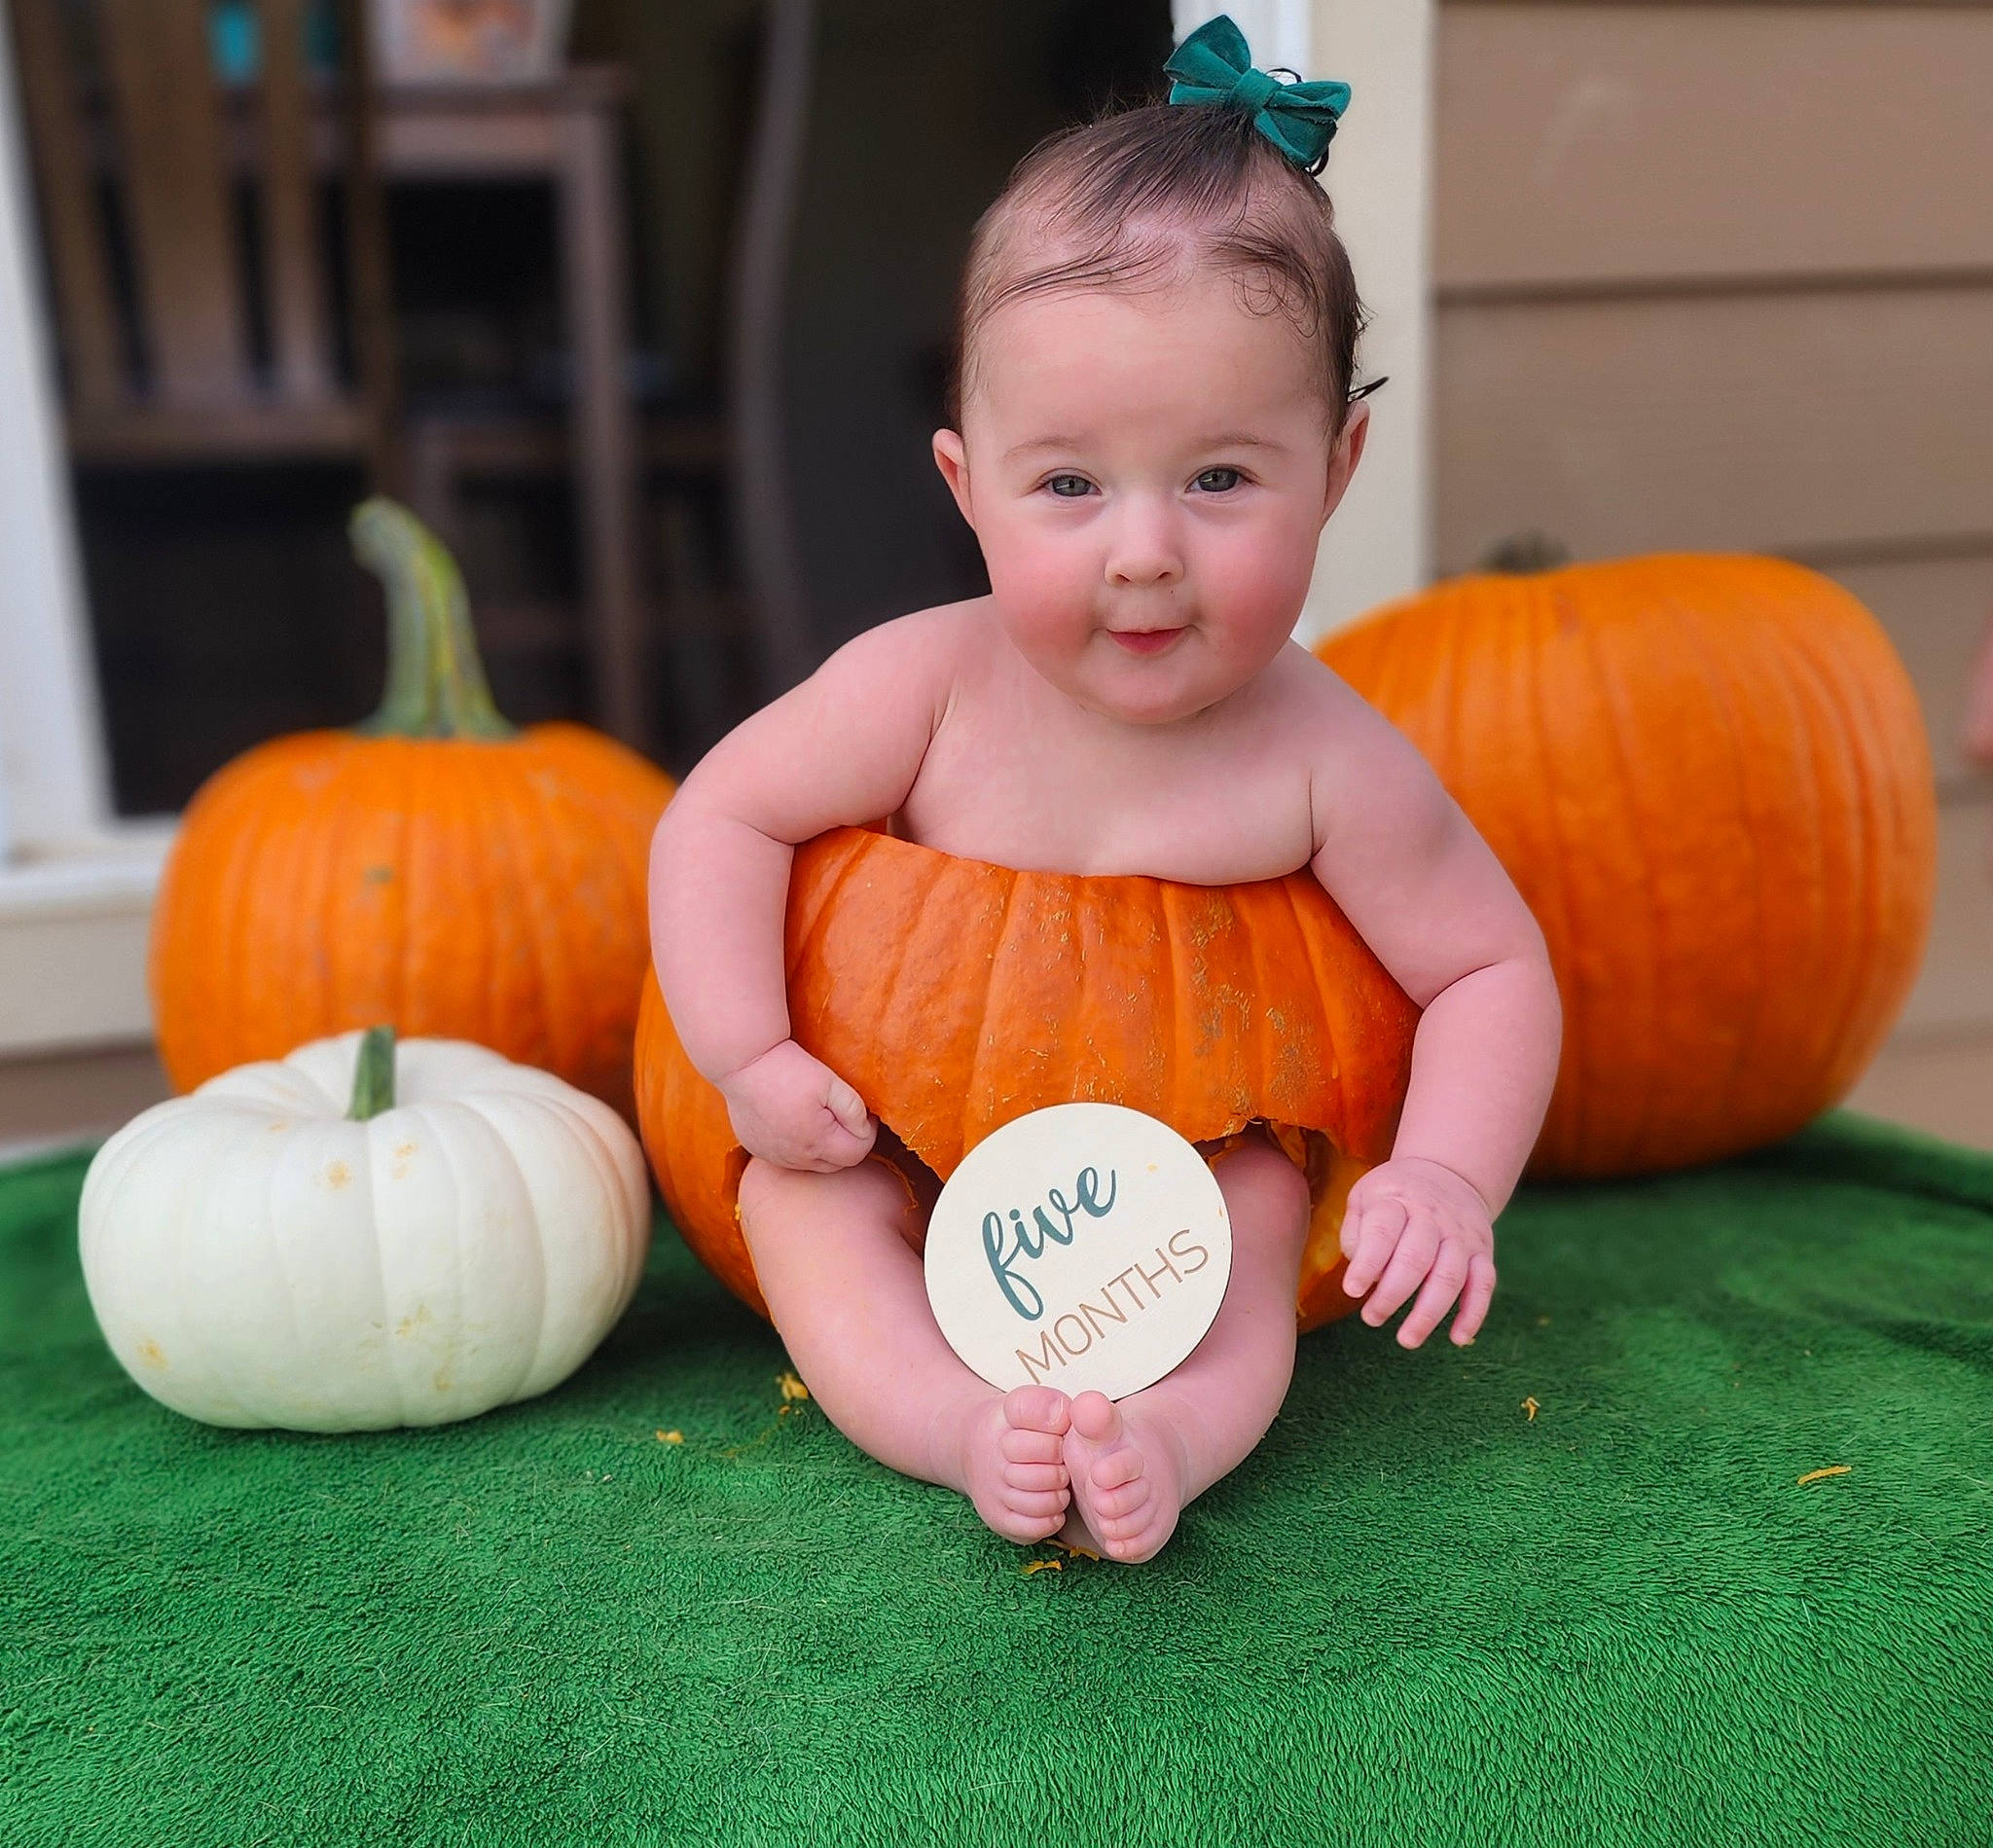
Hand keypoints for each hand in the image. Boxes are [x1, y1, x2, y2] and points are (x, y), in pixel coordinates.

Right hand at [718, 1039, 876, 1171]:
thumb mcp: (830, 1082)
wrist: (742, 1062)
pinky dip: (798, 1146)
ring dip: (822, 1146)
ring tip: (818, 1115)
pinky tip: (795, 1121)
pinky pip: (787, 1157)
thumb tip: (864, 1129)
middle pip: (835, 1164)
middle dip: (847, 1143)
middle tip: (843, 1114)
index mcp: (816, 1141)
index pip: (856, 1154)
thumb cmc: (789, 1068)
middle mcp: (794, 1157)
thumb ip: (853, 1109)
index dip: (867, 1134)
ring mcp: (773, 1156)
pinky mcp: (758, 1149)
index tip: (864, 1114)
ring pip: (811, 1163)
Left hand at [1339, 1156, 1496, 1347]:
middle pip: (1416, 1258)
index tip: (1352, 1291)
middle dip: (1393, 1295)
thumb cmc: (1394, 1196)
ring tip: (1407, 1339)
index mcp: (1397, 1200)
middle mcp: (1433, 1217)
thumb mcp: (1365, 1197)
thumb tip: (1362, 1276)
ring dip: (1429, 1312)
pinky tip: (1456, 1339)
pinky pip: (1483, 1284)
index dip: (1367, 1264)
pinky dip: (1473, 1313)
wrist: (1448, 1174)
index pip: (1382, 1233)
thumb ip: (1356, 1233)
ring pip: (1450, 1276)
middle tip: (1371, 1319)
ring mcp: (1461, 1236)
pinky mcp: (1482, 1252)